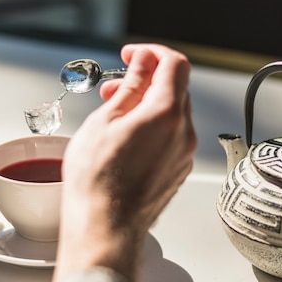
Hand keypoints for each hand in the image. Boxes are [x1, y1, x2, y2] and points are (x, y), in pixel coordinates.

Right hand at [54, 44, 196, 281]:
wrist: (105, 228)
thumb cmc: (97, 182)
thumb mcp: (105, 121)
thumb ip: (130, 86)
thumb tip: (142, 63)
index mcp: (167, 114)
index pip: (174, 64)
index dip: (151, 53)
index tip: (132, 55)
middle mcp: (184, 133)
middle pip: (175, 88)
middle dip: (146, 79)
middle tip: (115, 86)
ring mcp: (184, 155)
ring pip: (173, 114)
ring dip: (147, 104)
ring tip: (115, 114)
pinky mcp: (177, 171)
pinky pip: (171, 137)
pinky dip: (153, 127)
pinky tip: (127, 137)